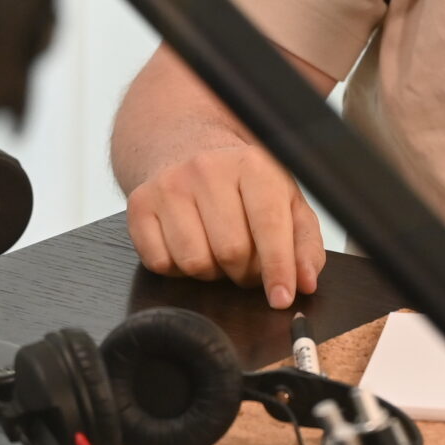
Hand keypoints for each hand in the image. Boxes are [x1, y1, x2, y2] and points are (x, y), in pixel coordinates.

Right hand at [124, 145, 325, 308]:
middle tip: (246, 262)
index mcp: (251, 165)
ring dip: (211, 271)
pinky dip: (177, 268)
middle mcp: (207, 169)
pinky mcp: (140, 204)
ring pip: (194, 261)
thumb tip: (305, 282)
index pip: (268, 225)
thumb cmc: (242, 184)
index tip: (281, 298)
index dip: (277, 268)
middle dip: (243, 272)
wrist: (185, 146)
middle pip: (231, 251)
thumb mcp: (285, 201)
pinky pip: (160, 263)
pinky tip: (188, 244)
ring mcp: (169, 185)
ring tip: (216, 249)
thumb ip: (304, 242)